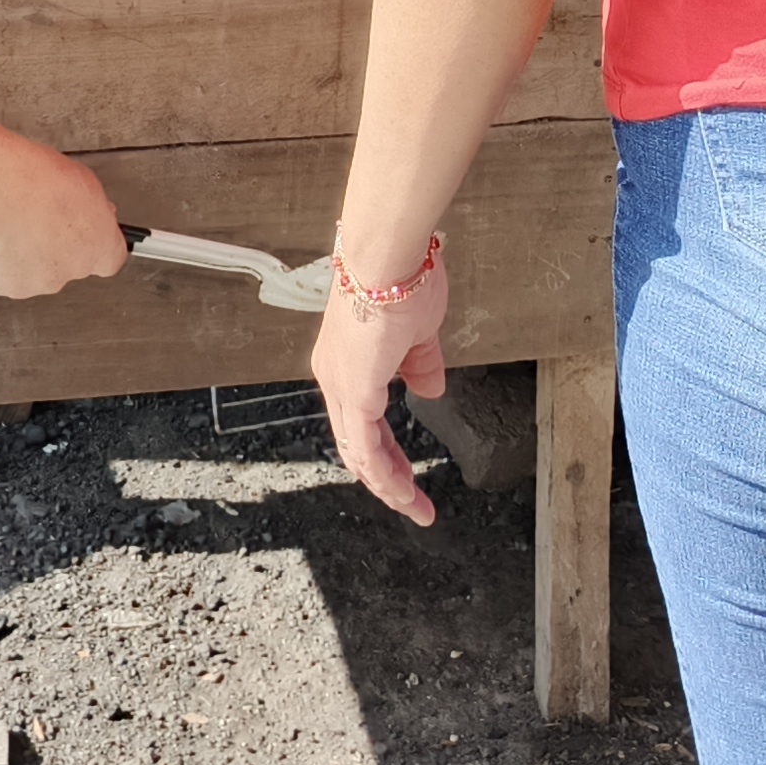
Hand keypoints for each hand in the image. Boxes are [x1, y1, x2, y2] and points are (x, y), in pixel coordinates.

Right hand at [0, 135, 130, 299]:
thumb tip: (89, 210)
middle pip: (70, 264)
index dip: (95, 244)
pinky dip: (1, 260)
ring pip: (36, 271)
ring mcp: (40, 281)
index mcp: (101, 246)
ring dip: (29, 254)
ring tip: (14, 223)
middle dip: (57, 246)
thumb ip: (92, 206)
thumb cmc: (37, 180)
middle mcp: (74, 270)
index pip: (109, 258)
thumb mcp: (84, 181)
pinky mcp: (7, 286)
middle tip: (41, 219)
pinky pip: (7, 274)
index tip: (87, 232)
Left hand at [311, 254, 449, 526]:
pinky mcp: (355, 390)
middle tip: (412, 502)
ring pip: (359, 453)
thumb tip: (430, 390)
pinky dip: (385, 476)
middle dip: (387, 478)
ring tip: (415, 508)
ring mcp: (341, 384)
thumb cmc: (403, 279)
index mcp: (347, 361)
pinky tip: (403, 493)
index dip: (385, 450)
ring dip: (389, 485)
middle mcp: (336, 376)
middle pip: (357, 444)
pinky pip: (366, 448)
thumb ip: (421, 365)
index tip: (407, 472)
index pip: (361, 420)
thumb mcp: (419, 333)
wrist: (389, 256)